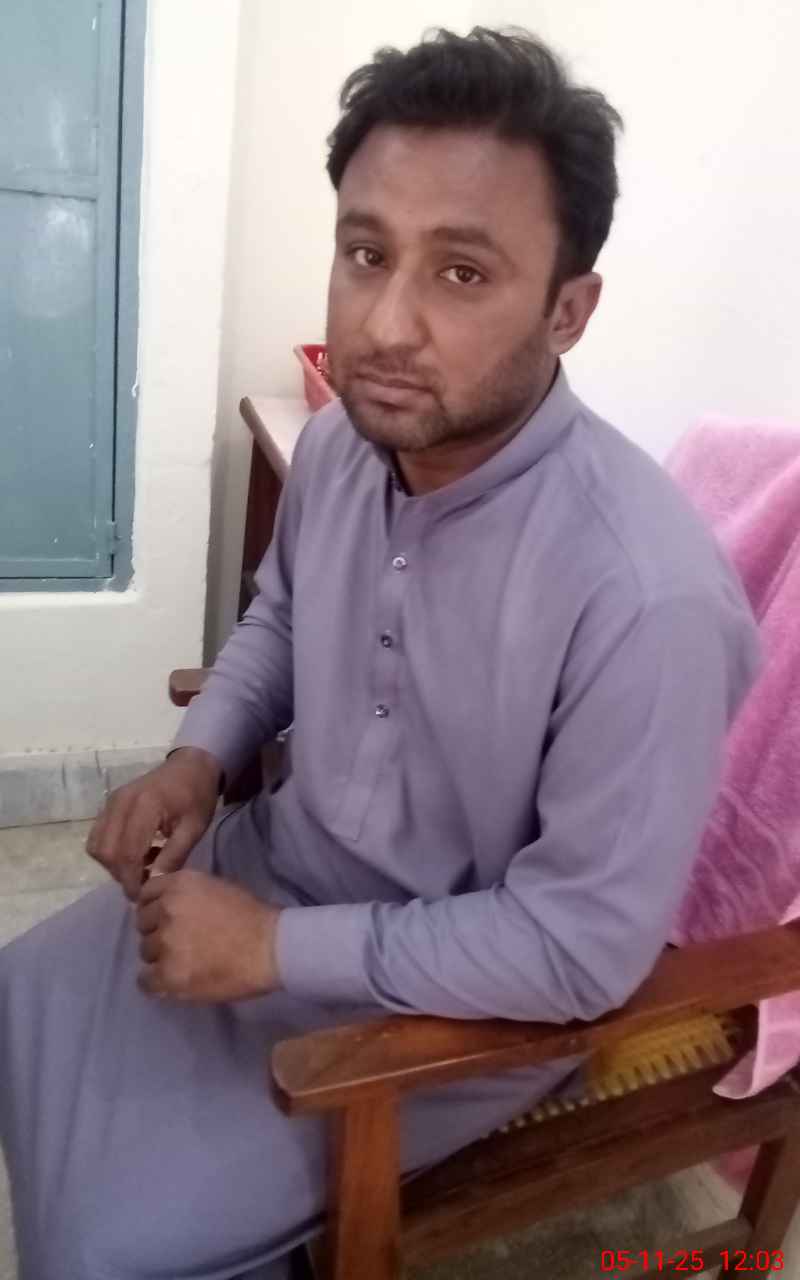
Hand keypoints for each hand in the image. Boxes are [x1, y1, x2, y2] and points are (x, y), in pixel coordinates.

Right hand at [86, 748, 222, 901]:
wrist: (190, 766)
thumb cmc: (197, 797)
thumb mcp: (194, 827)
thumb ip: (174, 855)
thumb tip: (154, 882)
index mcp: (145, 806)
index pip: (128, 852)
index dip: (131, 879)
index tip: (142, 896)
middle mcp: (121, 802)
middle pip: (107, 851)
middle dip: (121, 874)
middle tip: (142, 882)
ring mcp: (112, 802)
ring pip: (97, 845)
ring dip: (113, 864)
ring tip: (140, 867)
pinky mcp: (109, 804)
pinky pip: (97, 835)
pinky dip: (109, 851)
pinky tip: (134, 852)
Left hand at [135, 868, 281, 1002]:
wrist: (271, 947)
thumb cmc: (251, 915)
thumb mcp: (215, 887)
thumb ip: (185, 894)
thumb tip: (162, 905)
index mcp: (178, 885)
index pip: (145, 895)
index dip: (154, 908)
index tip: (165, 918)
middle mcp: (166, 910)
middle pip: (142, 924)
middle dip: (156, 931)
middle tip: (178, 942)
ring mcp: (165, 943)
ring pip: (145, 952)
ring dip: (159, 957)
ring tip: (182, 962)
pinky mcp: (169, 974)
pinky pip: (145, 980)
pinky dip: (154, 982)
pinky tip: (170, 981)